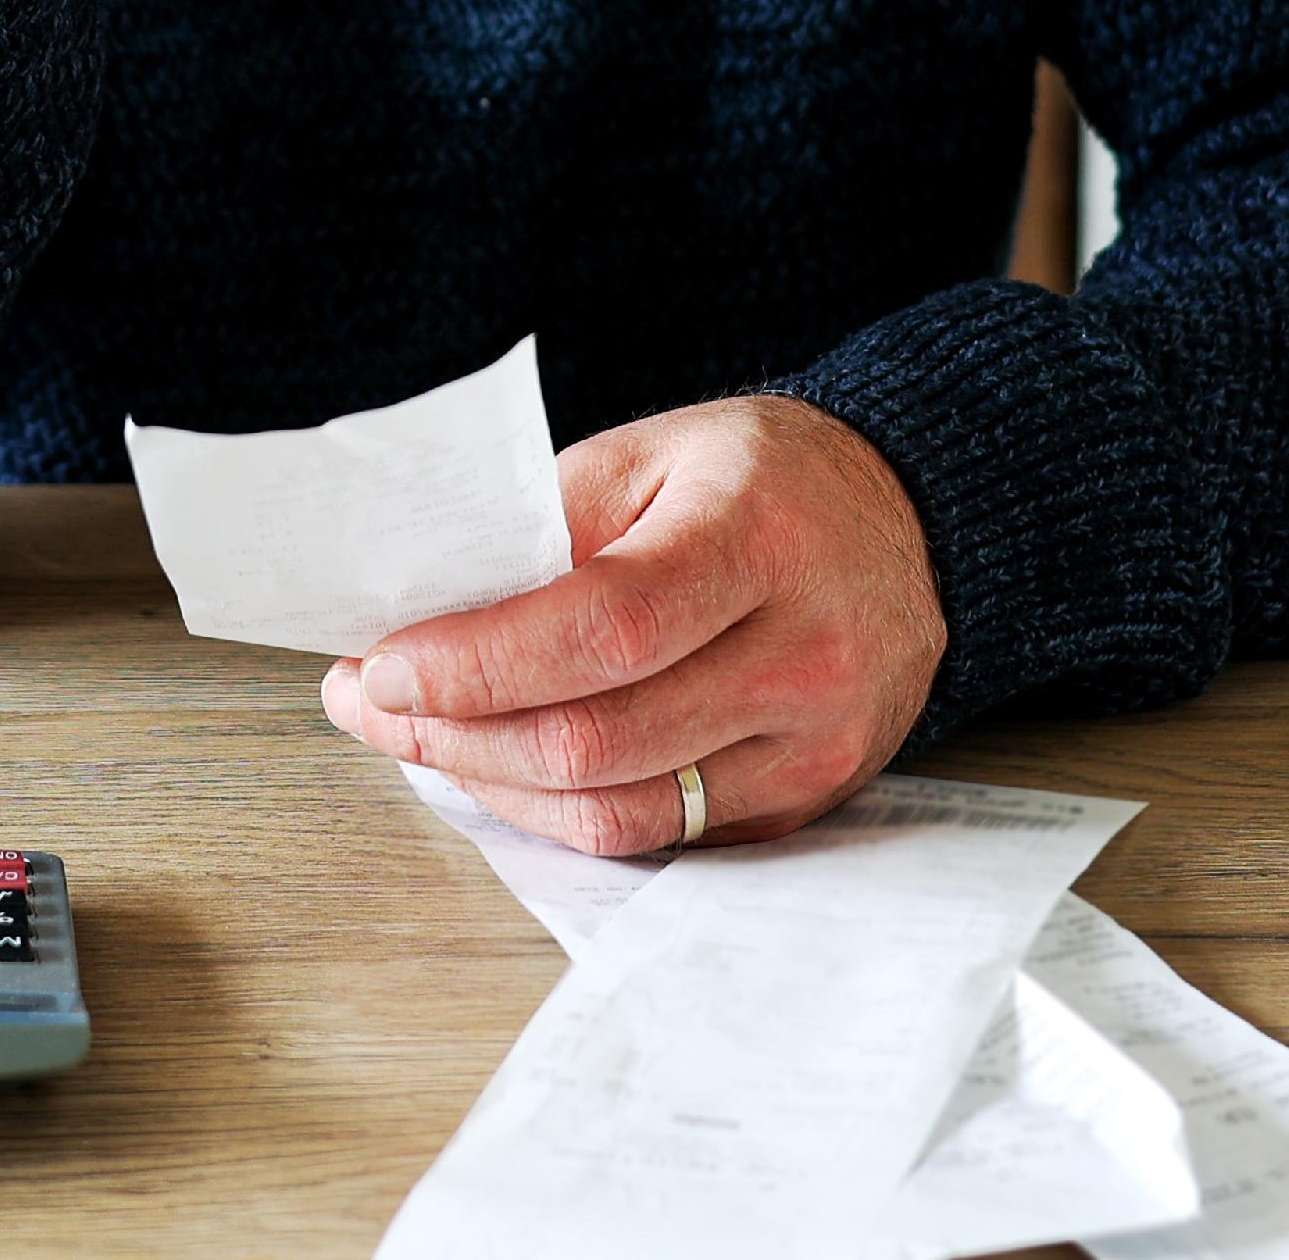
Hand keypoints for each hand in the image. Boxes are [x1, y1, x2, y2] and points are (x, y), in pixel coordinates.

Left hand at [320, 396, 947, 855]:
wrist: (913, 521)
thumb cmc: (763, 480)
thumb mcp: (653, 454)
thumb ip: (544, 531)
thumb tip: (421, 614)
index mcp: (758, 537)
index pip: (603, 628)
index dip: (478, 664)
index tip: (383, 665)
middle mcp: (804, 651)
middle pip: (599, 740)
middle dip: (455, 733)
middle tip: (375, 703)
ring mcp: (816, 740)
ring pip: (622, 810)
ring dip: (495, 785)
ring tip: (425, 734)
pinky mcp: (810, 798)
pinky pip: (662, 834)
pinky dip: (563, 811)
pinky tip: (508, 766)